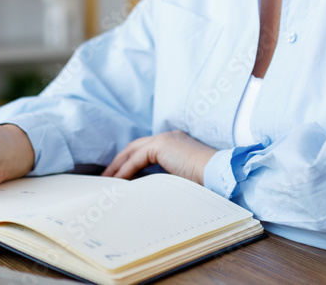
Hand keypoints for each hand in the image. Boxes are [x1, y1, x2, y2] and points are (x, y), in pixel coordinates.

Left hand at [102, 130, 216, 184]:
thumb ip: (166, 177)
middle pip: (135, 147)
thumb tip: (148, 189)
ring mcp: (165, 139)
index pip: (147, 150)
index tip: (121, 176)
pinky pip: (136, 159)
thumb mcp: (182, 179)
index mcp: (176, 143)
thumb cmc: (206, 182)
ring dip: (118, 166)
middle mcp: (169, 137)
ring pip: (133, 151)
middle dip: (120, 162)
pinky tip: (118, 182)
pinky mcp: (161, 145)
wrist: (218, 175)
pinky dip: (125, 171)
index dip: (132, 162)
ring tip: (107, 180)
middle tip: (107, 177)